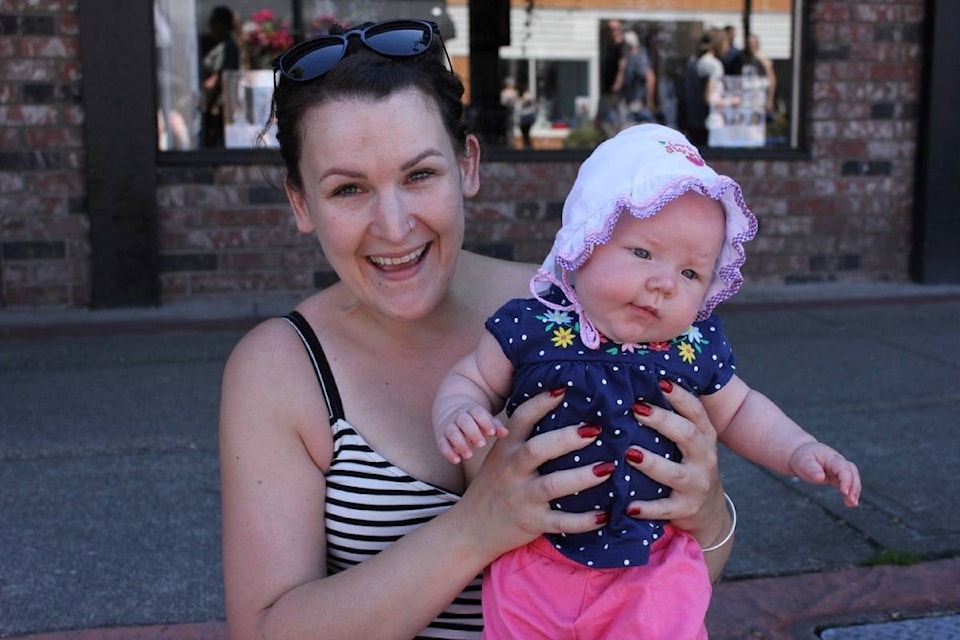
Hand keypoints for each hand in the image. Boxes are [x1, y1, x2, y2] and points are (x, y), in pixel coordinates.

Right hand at [436, 407, 507, 463]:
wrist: (450, 408)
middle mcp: (459, 417)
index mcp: (471, 410)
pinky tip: (457, 460)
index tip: (491, 432)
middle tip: (482, 444)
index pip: (478, 413)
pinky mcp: (441, 436)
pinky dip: (448, 452)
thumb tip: (505, 433)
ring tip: (469, 455)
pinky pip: (442, 443)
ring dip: (460, 443)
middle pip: (464, 421)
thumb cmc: (474, 419)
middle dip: (472, 432)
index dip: (484, 422)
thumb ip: (495, 426)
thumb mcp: (484, 419)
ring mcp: (449, 426)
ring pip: (452, 432)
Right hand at [454, 389, 610, 559]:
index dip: (541, 402)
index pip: (521, 419)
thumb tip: (562, 409)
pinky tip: (606, 514)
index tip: (564, 388)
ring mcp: (522, 498)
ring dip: (582, 477)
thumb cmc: (495, 485)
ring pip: (553, 485)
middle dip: (566, 438)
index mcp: (506, 449)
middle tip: (595, 430)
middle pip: (537, 449)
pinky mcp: (532, 522)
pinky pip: (561, 522)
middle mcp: (512, 470)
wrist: (472, 528)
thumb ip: (524, 438)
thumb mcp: (501, 457)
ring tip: (608, 468)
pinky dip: (584, 521)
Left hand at [622, 380, 727, 547]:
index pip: (695, 411)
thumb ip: (673, 418)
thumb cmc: (689, 466)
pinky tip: (628, 505)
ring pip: (674, 473)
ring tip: (629, 452)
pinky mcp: (686, 510)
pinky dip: (646, 508)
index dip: (679, 395)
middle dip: (661, 420)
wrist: (709, 513)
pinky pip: (664, 508)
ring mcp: (696, 485)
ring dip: (651, 462)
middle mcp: (704, 458)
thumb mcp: (690, 442)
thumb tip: (637, 384)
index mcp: (704, 436)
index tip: (658, 381)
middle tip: (635, 409)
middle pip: (686, 434)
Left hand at [790, 442, 861, 506]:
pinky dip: (851, 493)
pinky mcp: (839, 477)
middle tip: (850, 500)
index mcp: (832, 458)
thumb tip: (820, 478)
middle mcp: (839, 463)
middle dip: (854, 486)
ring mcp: (840, 470)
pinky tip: (851, 503)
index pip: (843, 469)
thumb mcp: (803, 462)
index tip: (844, 492)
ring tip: (852, 504)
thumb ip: (811, 469)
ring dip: (855, 491)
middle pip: (852, 473)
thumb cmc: (803, 458)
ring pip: (853, 479)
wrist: (803, 454)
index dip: (846, 480)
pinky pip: (849, 484)